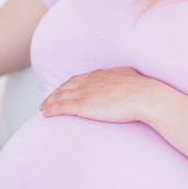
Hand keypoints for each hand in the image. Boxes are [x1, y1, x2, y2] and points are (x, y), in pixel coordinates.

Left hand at [39, 67, 158, 122]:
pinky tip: (45, 113)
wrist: (144, 96)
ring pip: (60, 96)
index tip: (62, 90)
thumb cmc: (143, 90)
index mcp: (100, 75)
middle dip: (55, 94)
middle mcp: (88, 81)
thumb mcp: (129, 78)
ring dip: (49, 102)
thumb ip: (121, 78)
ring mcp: (84, 93)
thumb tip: (125, 79)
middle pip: (65, 87)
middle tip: (47, 100)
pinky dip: (51, 109)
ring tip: (42, 108)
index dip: (68, 86)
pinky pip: (61, 107)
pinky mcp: (83, 106)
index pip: (78, 79)